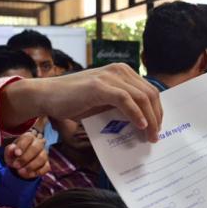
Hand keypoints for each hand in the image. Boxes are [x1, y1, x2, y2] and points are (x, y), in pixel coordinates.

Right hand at [0, 63, 162, 142]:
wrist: (48, 96)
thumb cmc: (75, 101)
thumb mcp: (104, 102)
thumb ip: (122, 106)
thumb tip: (142, 124)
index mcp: (123, 72)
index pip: (150, 91)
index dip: (157, 111)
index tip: (157, 128)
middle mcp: (119, 70)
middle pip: (150, 94)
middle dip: (157, 117)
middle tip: (155, 137)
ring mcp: (109, 77)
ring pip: (141, 97)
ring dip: (150, 119)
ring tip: (149, 136)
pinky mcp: (100, 86)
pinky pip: (125, 100)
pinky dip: (136, 114)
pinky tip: (140, 126)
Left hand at [3, 130, 49, 178]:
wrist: (19, 164)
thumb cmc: (14, 156)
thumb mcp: (9, 153)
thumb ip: (9, 150)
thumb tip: (13, 147)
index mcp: (29, 137)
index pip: (28, 138)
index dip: (22, 146)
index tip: (16, 154)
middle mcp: (39, 143)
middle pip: (36, 148)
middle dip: (25, 158)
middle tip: (16, 166)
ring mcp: (44, 154)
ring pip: (42, 158)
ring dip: (30, 166)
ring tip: (20, 172)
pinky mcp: (47, 164)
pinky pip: (46, 168)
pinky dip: (37, 172)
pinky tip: (28, 174)